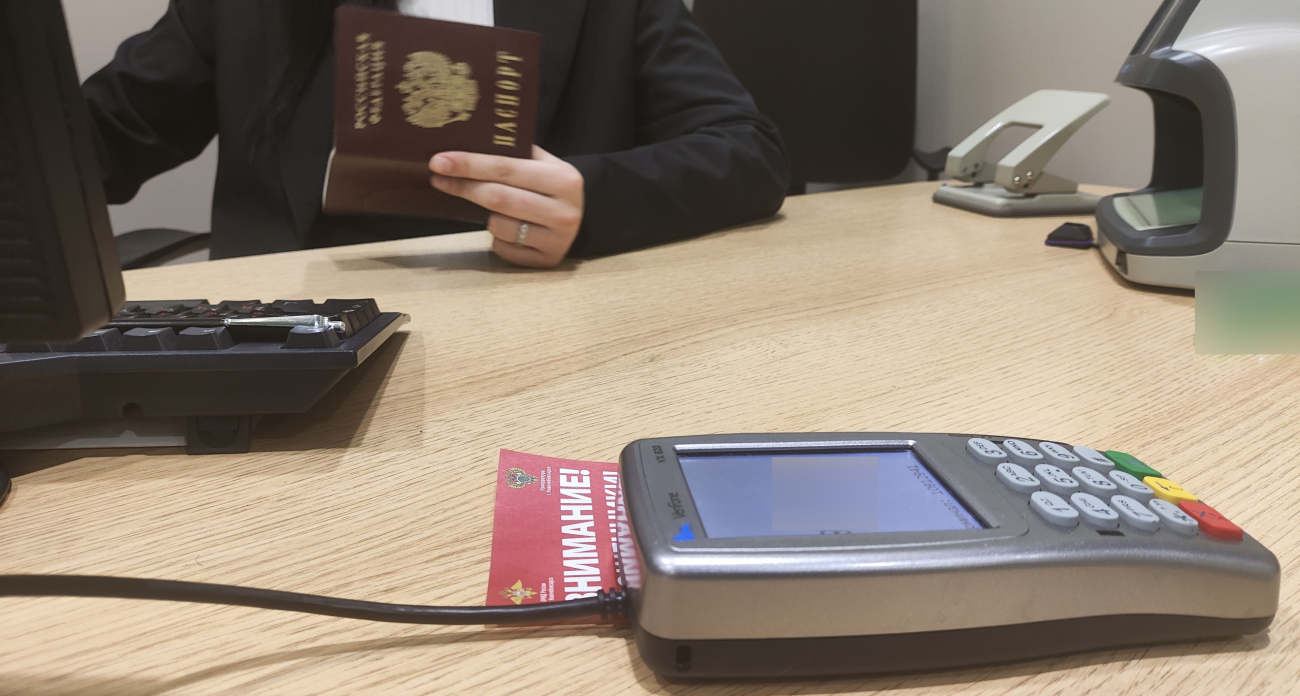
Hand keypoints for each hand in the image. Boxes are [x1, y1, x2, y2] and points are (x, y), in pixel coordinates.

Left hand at [430, 146, 584, 267]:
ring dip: (485, 216)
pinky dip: (497, 238)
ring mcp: (556, 240)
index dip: (469, 164)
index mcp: (563, 180)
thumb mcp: (544, 164)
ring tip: (491, 208)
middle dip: (463, 187)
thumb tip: (465, 145)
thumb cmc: (552, 186)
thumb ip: (515, 154)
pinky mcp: (546, 260)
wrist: (585, 218)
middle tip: (438, 179)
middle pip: (498, 198)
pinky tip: (507, 229)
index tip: (439, 162)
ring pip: (498, 226)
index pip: (506, 168)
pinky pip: (504, 248)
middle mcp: (563, 212)